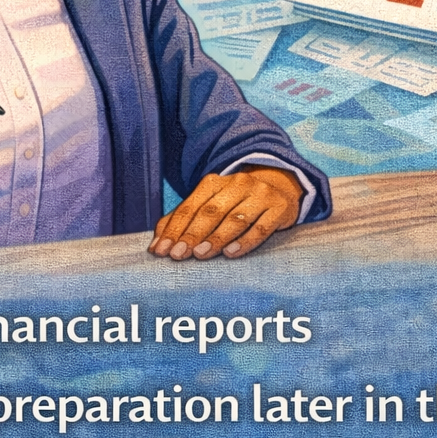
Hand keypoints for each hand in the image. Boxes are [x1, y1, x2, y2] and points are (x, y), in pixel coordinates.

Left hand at [148, 168, 302, 260]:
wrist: (280, 189)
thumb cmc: (236, 204)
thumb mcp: (211, 204)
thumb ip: (184, 221)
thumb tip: (156, 244)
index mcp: (214, 182)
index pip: (190, 206)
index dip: (174, 229)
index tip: (160, 250)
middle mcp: (237, 184)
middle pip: (210, 211)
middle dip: (191, 234)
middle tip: (176, 255)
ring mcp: (260, 195)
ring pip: (235, 218)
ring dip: (215, 237)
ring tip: (200, 254)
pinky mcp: (279, 208)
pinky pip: (261, 227)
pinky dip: (245, 241)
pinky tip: (231, 253)